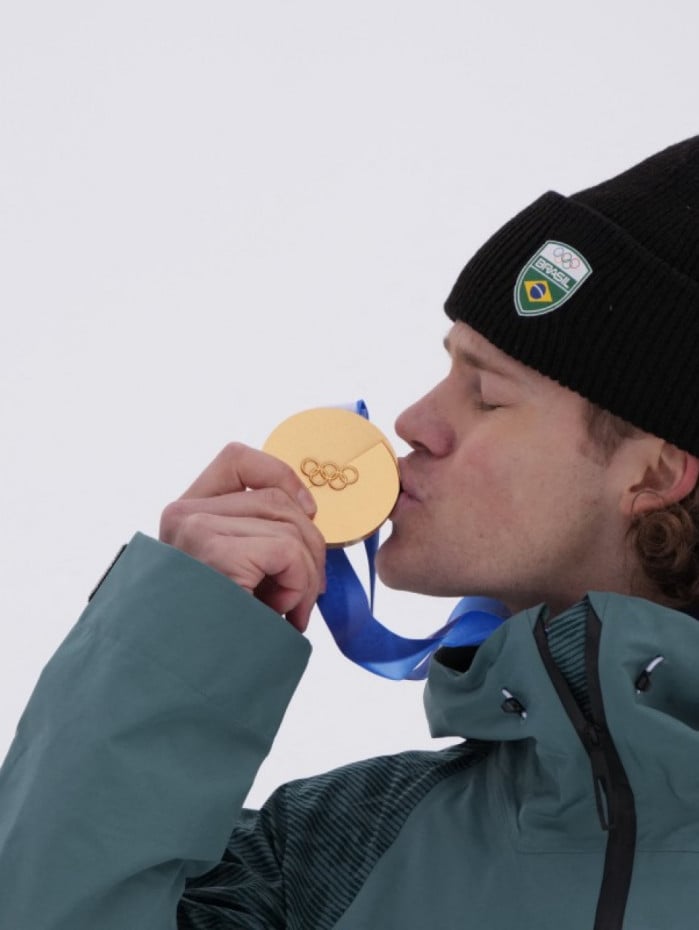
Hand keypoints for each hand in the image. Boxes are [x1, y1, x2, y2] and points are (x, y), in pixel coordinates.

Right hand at [159, 443, 325, 631]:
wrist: (184, 687)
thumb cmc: (217, 637)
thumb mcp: (237, 575)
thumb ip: (258, 538)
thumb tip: (310, 518)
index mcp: (187, 515)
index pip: (237, 458)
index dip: (283, 476)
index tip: (307, 511)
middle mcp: (184, 515)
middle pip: (277, 498)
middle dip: (309, 546)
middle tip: (306, 593)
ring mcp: (196, 529)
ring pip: (289, 526)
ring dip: (305, 574)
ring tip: (287, 611)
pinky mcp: (213, 551)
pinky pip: (287, 551)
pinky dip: (298, 585)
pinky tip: (280, 615)